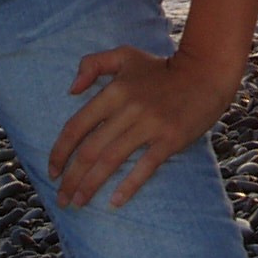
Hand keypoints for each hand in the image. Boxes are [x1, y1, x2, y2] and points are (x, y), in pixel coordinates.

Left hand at [50, 45, 237, 209]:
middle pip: (90, 150)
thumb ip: (92, 64)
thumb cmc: (161, 68)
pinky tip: (114, 202)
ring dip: (90, 185)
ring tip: (79, 202)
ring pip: (111, 161)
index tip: (52, 171)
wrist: (205, 73)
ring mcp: (150, 126)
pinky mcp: (170, 140)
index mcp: (114, 92)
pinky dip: (128, 187)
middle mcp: (128, 110)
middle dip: (71, 178)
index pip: (76, 126)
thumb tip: (71, 90)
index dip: (60, 152)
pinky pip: (145, 167)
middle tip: (62, 198)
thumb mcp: (124, 55)